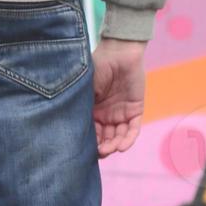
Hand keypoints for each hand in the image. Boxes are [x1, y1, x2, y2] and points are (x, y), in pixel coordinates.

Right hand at [92, 38, 146, 156]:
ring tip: (110, 149)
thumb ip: (81, 108)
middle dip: (101, 147)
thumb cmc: (97, 68)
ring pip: (118, 136)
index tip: (83, 150)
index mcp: (90, 111)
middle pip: (104, 138)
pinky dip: (128, 139)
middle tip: (99, 152)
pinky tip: (122, 146)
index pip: (89, 132)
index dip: (87, 143)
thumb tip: (70, 130)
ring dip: (114, 145)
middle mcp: (105, 116)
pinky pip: (133, 129)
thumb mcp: (84, 90)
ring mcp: (120, 114)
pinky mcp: (135, 110)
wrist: (118, 53)